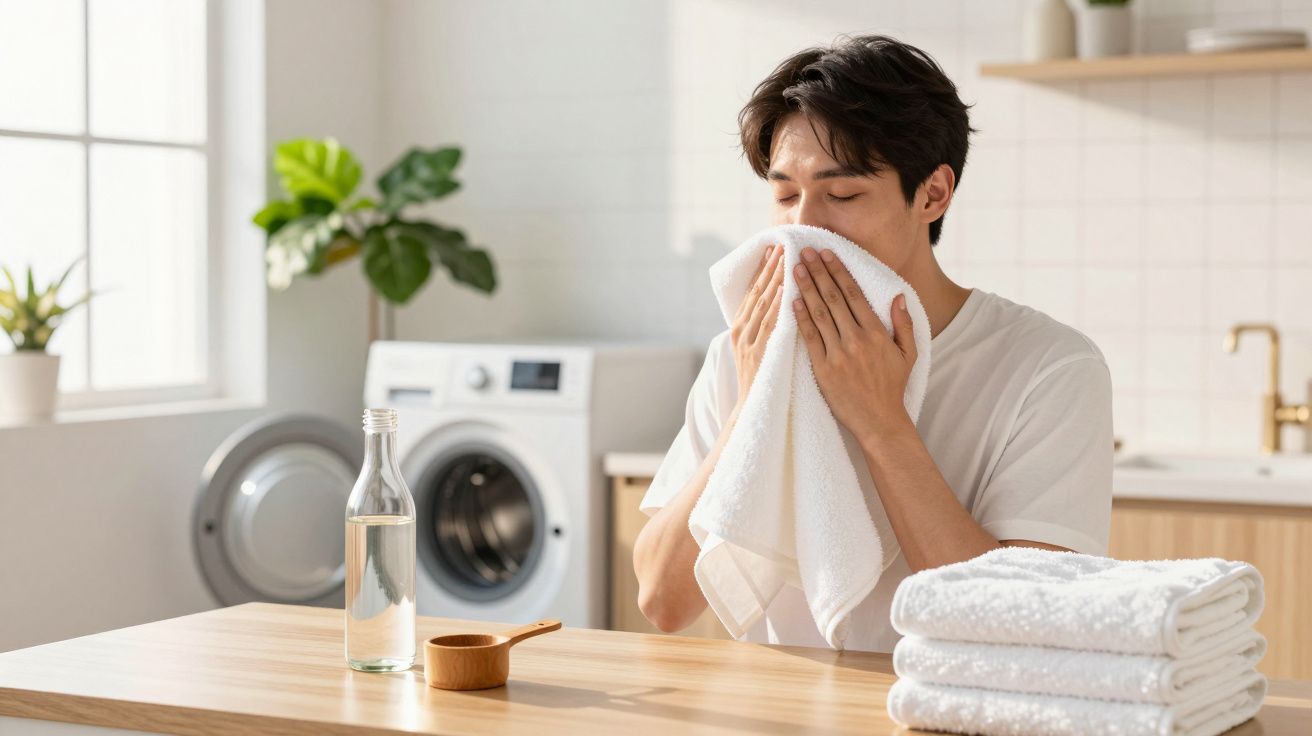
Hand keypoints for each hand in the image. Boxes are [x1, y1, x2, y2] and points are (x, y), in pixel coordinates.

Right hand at [731, 244, 784, 406]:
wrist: (754, 410)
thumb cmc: (762, 382)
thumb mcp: (757, 350)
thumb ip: (764, 329)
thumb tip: (778, 306)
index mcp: (740, 328)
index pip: (753, 292)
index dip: (764, 270)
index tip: (774, 249)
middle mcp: (741, 331)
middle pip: (757, 292)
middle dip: (771, 268)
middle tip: (783, 244)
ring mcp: (748, 341)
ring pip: (763, 303)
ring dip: (776, 279)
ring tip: (788, 257)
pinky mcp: (758, 353)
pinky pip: (770, 324)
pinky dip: (778, 304)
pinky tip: (789, 288)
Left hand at [792, 246, 916, 440]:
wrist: (879, 421)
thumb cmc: (892, 387)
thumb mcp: (909, 354)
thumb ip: (903, 324)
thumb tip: (897, 296)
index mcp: (876, 333)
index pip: (854, 294)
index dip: (839, 271)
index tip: (827, 253)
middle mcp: (856, 340)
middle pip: (833, 298)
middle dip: (818, 272)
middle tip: (805, 252)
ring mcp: (838, 355)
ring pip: (819, 314)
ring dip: (806, 289)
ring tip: (796, 268)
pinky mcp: (823, 369)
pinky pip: (809, 338)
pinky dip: (800, 318)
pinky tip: (792, 300)